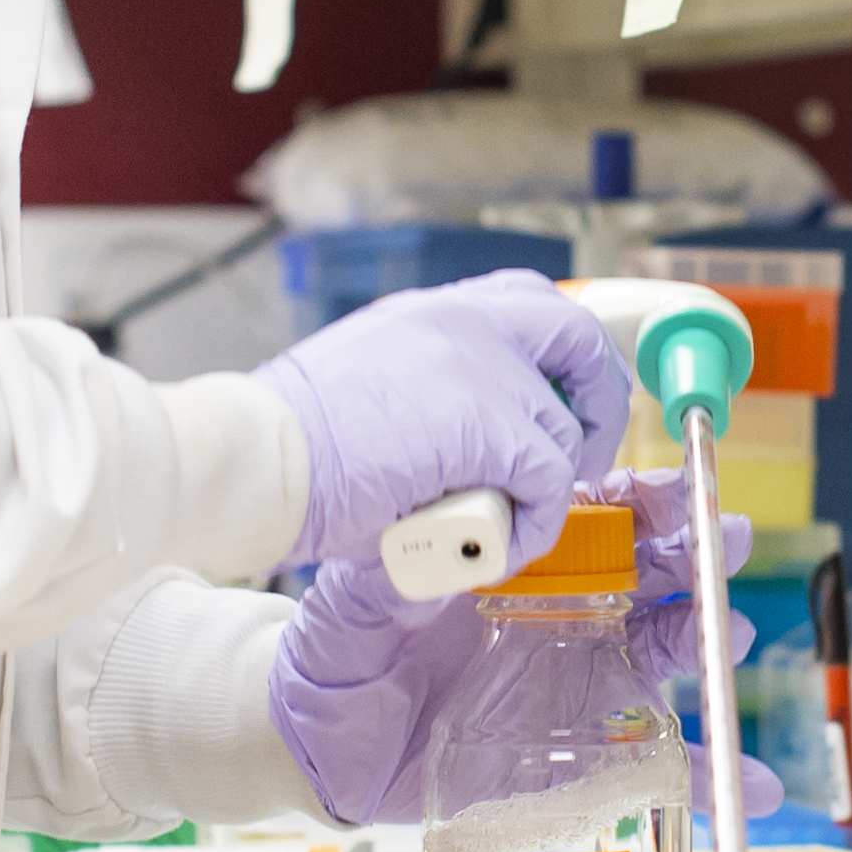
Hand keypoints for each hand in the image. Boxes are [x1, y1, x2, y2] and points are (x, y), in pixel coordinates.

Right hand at [253, 276, 627, 574]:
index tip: (562, 403)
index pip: (528, 304)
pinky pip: (547, 483)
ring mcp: (481, 370)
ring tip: (507, 526)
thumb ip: (426, 394)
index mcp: (431, 311)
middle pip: (575, 336)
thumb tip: (463, 448)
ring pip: (562, 431)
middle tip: (578, 457)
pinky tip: (499, 548)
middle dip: (597, 399)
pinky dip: (534, 524)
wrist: (255, 454)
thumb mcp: (367, 383)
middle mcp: (464, 321)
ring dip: (546, 488)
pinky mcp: (486, 428)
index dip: (560, 355)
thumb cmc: (286, 441)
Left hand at [265, 533, 786, 829]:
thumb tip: (434, 543)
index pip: (594, 518)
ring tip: (734, 640)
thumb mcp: (353, 603)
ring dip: (707, 646)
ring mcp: (576, 682)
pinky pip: (650, 763)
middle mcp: (560, 616)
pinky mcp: (576, 752)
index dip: (642, 501)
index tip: (679, 491)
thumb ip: (392, 576)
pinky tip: (745, 787)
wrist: (320, 741)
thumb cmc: (340, 653)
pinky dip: (704, 775)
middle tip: (729, 543)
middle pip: (647, 579)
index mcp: (517, 564)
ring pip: (661, 657)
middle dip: (695, 558)